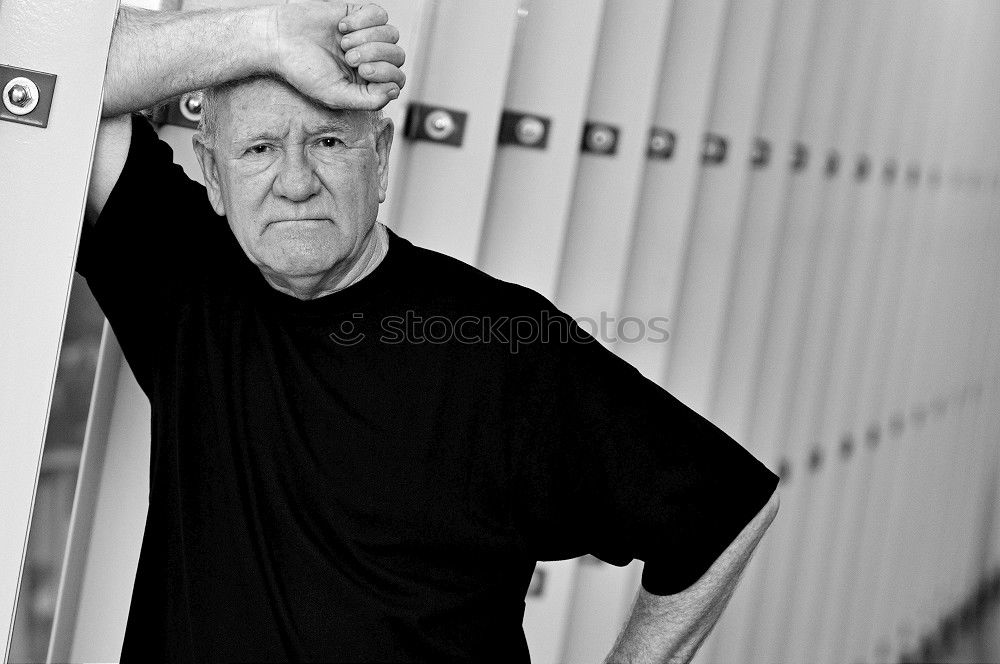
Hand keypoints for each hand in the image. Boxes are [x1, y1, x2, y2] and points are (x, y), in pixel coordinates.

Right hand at [270, 2, 405, 110]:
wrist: (279, 39)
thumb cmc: (303, 71)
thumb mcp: (336, 95)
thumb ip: (368, 100)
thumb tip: (395, 90)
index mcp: (368, 83)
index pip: (397, 79)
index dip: (386, 73)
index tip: (361, 70)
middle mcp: (371, 60)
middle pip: (397, 56)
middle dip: (375, 55)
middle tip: (349, 56)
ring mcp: (367, 37)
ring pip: (392, 34)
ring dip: (367, 38)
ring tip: (343, 42)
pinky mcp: (359, 15)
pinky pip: (380, 14)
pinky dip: (363, 20)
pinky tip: (343, 26)